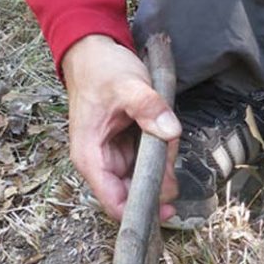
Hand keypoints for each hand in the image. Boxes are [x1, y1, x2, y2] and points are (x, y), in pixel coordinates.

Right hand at [62, 35, 180, 221]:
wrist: (94, 51)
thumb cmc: (101, 70)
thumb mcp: (127, 85)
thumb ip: (148, 108)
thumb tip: (171, 131)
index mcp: (91, 158)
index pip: (114, 203)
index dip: (140, 213)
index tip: (166, 211)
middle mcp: (101, 164)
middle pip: (134, 195)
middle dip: (158, 184)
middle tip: (172, 162)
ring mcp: (116, 157)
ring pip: (146, 179)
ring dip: (163, 166)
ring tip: (166, 139)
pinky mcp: (128, 149)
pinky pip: (150, 162)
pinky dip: (162, 155)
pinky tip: (166, 138)